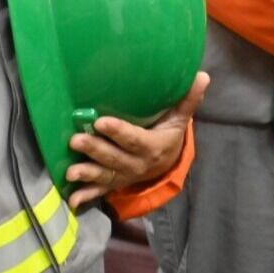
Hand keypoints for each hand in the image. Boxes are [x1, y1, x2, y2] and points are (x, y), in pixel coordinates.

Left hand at [64, 71, 208, 209]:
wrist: (166, 163)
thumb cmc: (168, 133)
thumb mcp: (180, 118)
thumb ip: (188, 99)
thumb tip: (203, 76)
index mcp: (152, 147)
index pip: (134, 139)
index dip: (118, 132)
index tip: (101, 122)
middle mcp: (137, 165)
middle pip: (115, 158)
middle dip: (95, 150)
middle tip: (75, 140)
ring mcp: (124, 176)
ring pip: (105, 175)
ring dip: (87, 173)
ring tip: (70, 170)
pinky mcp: (114, 183)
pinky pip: (99, 191)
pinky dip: (86, 195)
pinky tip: (72, 198)